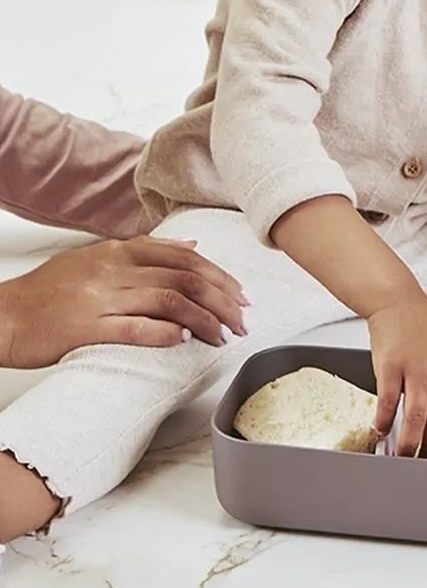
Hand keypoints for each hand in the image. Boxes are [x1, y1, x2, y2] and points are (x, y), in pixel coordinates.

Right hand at [0, 237, 247, 368]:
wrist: (2, 315)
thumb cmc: (51, 291)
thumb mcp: (99, 258)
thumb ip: (147, 251)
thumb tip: (193, 246)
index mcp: (121, 251)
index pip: (185, 258)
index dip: (219, 276)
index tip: (240, 294)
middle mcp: (115, 269)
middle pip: (186, 279)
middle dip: (222, 300)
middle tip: (242, 320)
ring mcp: (100, 297)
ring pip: (170, 301)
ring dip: (204, 320)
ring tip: (222, 336)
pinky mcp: (85, 327)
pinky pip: (134, 327)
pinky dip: (165, 333)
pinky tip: (184, 341)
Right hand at [367, 291, 426, 459]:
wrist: (397, 300)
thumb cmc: (422, 329)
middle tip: (422, 464)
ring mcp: (416, 367)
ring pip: (416, 418)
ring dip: (408, 444)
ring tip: (401, 456)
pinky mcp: (391, 365)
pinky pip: (389, 402)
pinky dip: (385, 421)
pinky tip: (381, 430)